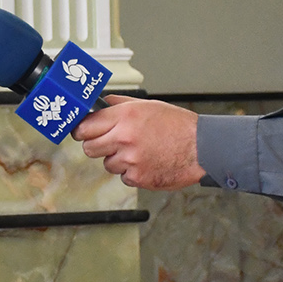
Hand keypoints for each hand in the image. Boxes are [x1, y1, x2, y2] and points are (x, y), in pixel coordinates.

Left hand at [71, 96, 204, 189]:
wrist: (200, 148)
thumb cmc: (178, 126)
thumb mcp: (148, 105)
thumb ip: (120, 104)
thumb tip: (101, 104)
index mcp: (125, 116)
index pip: (86, 126)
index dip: (82, 130)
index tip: (82, 132)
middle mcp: (125, 137)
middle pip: (89, 148)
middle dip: (96, 146)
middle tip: (109, 143)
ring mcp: (130, 159)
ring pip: (107, 164)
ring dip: (117, 160)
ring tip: (138, 152)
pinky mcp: (138, 177)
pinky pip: (123, 176)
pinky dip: (132, 172)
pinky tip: (147, 162)